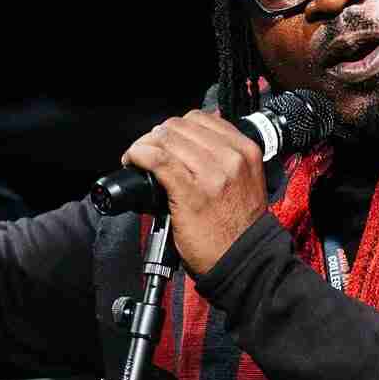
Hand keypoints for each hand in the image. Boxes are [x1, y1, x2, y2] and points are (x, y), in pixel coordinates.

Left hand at [121, 110, 268, 275]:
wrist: (243, 261)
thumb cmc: (240, 228)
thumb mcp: (244, 181)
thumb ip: (225, 158)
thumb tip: (192, 142)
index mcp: (245, 151)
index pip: (201, 119)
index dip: (176, 127)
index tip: (165, 140)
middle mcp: (230, 158)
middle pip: (180, 126)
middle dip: (158, 136)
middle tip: (147, 151)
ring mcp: (211, 174)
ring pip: (166, 139)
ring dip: (144, 145)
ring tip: (137, 158)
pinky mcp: (190, 192)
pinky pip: (157, 159)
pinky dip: (139, 155)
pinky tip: (133, 160)